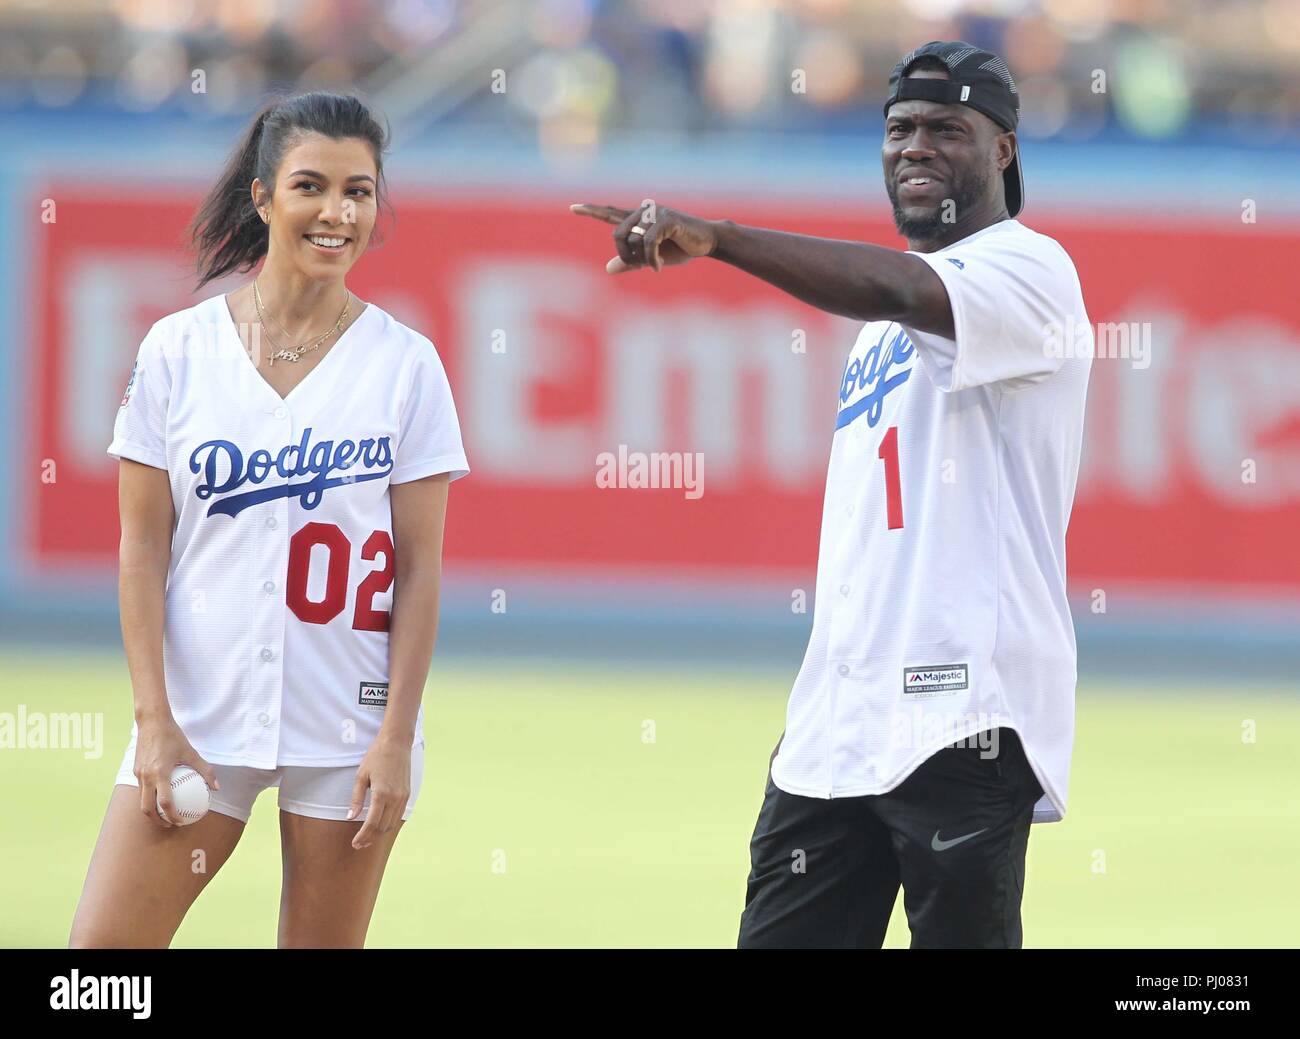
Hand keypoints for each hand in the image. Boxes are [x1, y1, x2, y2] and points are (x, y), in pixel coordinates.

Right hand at [133, 718, 219, 827]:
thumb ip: (205, 770)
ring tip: (164, 814)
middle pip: (147, 808)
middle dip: (157, 820)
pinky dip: (149, 796)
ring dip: (151, 810)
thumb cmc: (173, 736)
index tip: (180, 822)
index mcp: (160, 773)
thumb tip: (217, 787)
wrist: (151, 722)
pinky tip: (160, 795)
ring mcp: (138, 774)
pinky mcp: (135, 770)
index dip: (172, 816)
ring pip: (141, 799)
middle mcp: (146, 776)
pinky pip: (141, 788)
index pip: (165, 803)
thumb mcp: (192, 752)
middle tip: (170, 824)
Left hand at [348, 737, 410, 849]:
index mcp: (381, 794)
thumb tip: (350, 817)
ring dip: (380, 833)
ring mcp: (403, 797)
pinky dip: (389, 824)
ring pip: (392, 823)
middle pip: (382, 827)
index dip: (363, 836)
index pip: (372, 823)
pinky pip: (398, 815)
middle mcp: (395, 798)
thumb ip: (356, 799)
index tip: (355, 843)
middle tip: (359, 844)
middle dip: (370, 838)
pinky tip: (380, 825)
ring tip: (368, 838)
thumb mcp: (361, 776)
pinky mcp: (407, 794)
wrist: (397, 743)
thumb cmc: (376, 756)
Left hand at [570, 201, 718, 273]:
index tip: (573, 207)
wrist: (707, 241)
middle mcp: (643, 212)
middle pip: (617, 234)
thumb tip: (608, 269)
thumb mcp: (651, 259)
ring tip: (655, 265)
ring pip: (632, 239)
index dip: (591, 211)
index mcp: (638, 219)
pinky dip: (651, 259)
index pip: (610, 214)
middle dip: (624, 255)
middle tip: (638, 266)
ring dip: (642, 260)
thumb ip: (630, 262)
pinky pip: (648, 242)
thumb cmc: (680, 248)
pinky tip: (659, 266)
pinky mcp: (665, 219)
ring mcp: (654, 213)